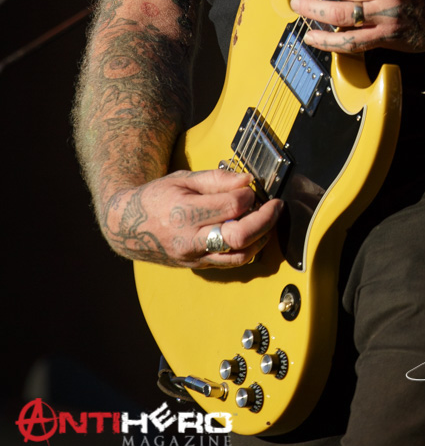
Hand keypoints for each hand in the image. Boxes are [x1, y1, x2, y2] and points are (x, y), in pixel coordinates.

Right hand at [102, 168, 282, 268]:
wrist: (128, 226)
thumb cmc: (157, 197)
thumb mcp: (184, 178)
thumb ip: (217, 179)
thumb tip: (247, 180)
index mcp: (184, 212)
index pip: (231, 206)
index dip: (249, 196)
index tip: (252, 188)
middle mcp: (189, 240)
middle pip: (239, 236)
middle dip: (265, 219)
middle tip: (275, 205)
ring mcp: (194, 257)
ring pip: (239, 256)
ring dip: (261, 237)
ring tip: (267, 219)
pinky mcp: (198, 267)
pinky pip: (230, 263)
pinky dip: (248, 249)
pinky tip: (254, 234)